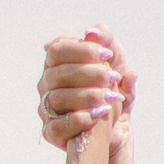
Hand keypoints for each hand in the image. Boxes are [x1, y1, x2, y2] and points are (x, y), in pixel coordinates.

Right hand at [38, 28, 131, 149]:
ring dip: (87, 96)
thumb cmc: (112, 88)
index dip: (82, 51)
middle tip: (113, 78)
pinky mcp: (51, 132)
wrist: (118, 124)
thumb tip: (93, 32)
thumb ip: (108, 43)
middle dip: (89, 74)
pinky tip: (100, 114)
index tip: (107, 56)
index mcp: (57, 63)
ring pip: (57, 98)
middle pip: (58, 73)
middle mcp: (47, 83)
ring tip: (110, 98)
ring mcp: (46, 108)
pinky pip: (58, 126)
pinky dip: (81, 119)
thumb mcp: (117, 63)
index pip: (57, 50)